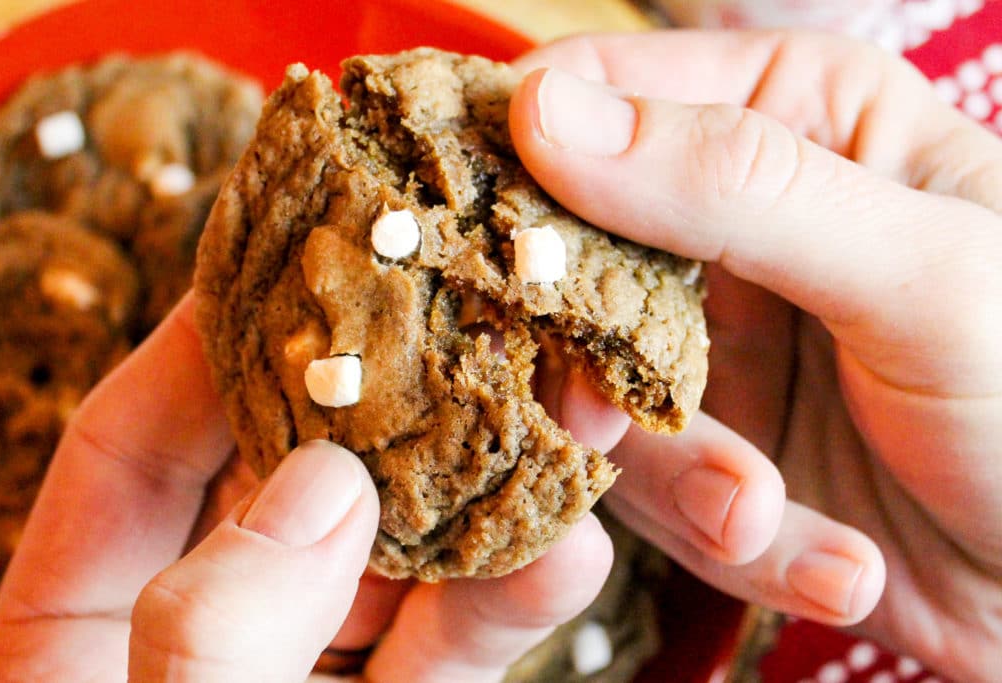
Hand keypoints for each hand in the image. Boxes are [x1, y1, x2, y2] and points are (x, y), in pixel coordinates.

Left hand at [0, 295, 613, 681]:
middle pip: (292, 470)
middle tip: (471, 312)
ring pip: (393, 546)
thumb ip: (207, 638)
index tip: (311, 256)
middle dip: (389, 396)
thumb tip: (317, 485)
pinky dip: (508, 591)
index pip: (148, 435)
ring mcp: (306, 665)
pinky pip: (449, 635)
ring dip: (478, 484)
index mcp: (80, 618)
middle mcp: (201, 617)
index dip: (219, 337)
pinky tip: (571, 541)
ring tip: (567, 416)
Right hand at [510, 30, 1001, 681]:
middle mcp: (733, 227)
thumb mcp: (917, 271)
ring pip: (601, 393)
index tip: (487, 240)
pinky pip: (655, 492)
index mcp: (792, 120)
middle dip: (596, 360)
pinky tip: (834, 561)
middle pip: (573, 259)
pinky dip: (731, 538)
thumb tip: (544, 112)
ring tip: (769, 518)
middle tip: (613, 421)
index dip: (525, 160)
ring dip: (686, 478)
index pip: (603, 100)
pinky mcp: (711, 453)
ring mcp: (713, 346)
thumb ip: (737, 186)